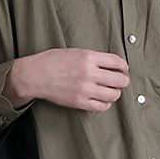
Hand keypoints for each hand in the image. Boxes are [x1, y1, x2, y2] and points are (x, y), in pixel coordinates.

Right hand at [5, 48, 129, 111]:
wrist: (36, 75)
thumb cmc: (52, 61)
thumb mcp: (75, 52)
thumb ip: (93, 58)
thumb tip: (110, 65)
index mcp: (89, 57)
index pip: (117, 62)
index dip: (124, 66)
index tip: (124, 69)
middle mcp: (89, 73)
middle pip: (119, 80)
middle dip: (123, 80)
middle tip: (122, 81)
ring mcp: (85, 89)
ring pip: (113, 94)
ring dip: (116, 93)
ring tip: (112, 91)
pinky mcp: (80, 102)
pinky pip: (102, 106)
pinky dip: (106, 104)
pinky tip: (103, 100)